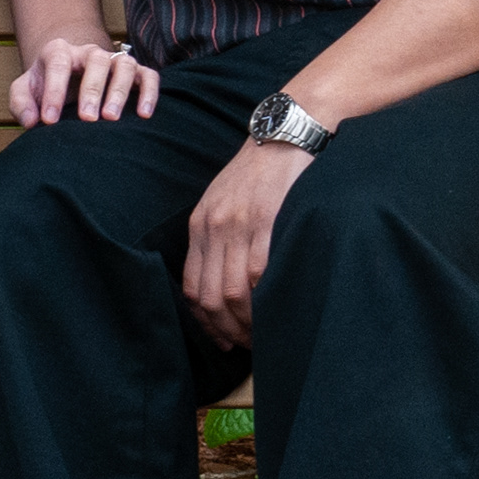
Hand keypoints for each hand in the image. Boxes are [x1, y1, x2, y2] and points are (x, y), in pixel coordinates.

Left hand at [11, 33, 160, 126]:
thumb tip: (32, 121)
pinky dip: (150, 93)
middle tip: (87, 118)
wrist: (67, 77)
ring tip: (112, 118)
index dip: (54, 92)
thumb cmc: (45, 86)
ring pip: (125, 66)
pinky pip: (149, 76)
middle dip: (92, 90)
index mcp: (59, 51)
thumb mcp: (24, 91)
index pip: (58, 64)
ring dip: (120, 91)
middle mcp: (90, 52)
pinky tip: (144, 114)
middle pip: (96, 61)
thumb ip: (21, 104)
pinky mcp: (137, 72)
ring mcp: (116, 60)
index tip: (50, 120)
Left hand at [183, 138, 316, 347]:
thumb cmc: (262, 170)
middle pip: (210, 296)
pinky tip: (274, 308)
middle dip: (226, 330)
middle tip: (246, 345)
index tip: (223, 338)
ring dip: (246, 321)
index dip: (206, 321)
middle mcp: (214, 226)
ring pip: (232, 291)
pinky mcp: (267, 221)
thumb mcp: (226, 199)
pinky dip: (263, 299)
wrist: (286, 133)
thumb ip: (220, 234)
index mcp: (201, 223)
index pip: (192, 287)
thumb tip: (226, 279)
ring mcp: (239, 224)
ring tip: (263, 333)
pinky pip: (258, 273)